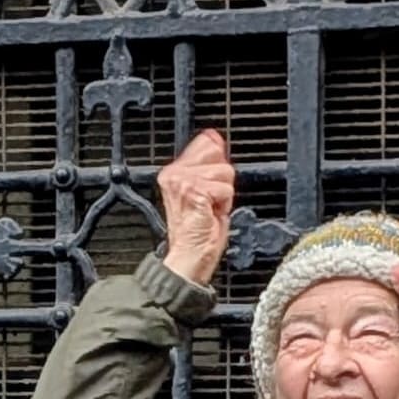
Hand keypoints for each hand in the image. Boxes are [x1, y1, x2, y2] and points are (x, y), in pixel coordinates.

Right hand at [158, 130, 234, 285]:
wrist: (189, 258)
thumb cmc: (197, 232)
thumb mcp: (204, 192)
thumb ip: (209, 164)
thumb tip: (215, 140)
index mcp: (173, 171)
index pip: (206, 143)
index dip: (218, 163)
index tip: (212, 185)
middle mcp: (174, 174)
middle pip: (219, 157)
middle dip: (222, 181)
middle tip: (210, 202)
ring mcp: (182, 181)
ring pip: (225, 173)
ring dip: (223, 195)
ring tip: (209, 209)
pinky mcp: (194, 191)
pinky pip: (226, 189)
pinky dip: (225, 204)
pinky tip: (210, 214)